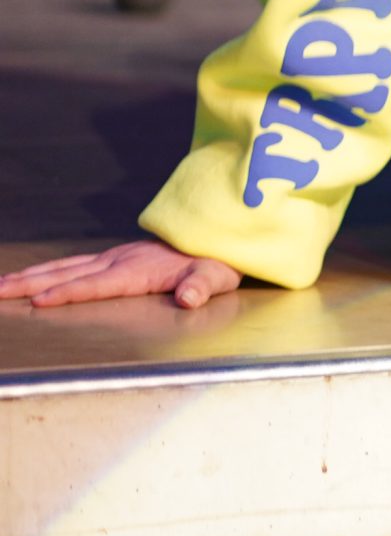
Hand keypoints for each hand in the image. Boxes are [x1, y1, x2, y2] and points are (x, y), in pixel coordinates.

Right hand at [0, 238, 242, 308]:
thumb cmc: (219, 260)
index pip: (97, 284)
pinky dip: (50, 270)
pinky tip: (36, 276)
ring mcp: (118, 256)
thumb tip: (189, 298)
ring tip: (2, 284)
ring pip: (67, 266)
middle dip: (31, 283)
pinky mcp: (118, 256)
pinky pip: (76, 264)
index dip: (69, 293)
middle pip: (68, 273)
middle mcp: (121, 260)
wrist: (223, 233)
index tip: (39, 302)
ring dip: (33, 275)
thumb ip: (202, 286)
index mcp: (139, 270)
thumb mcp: (217, 275)